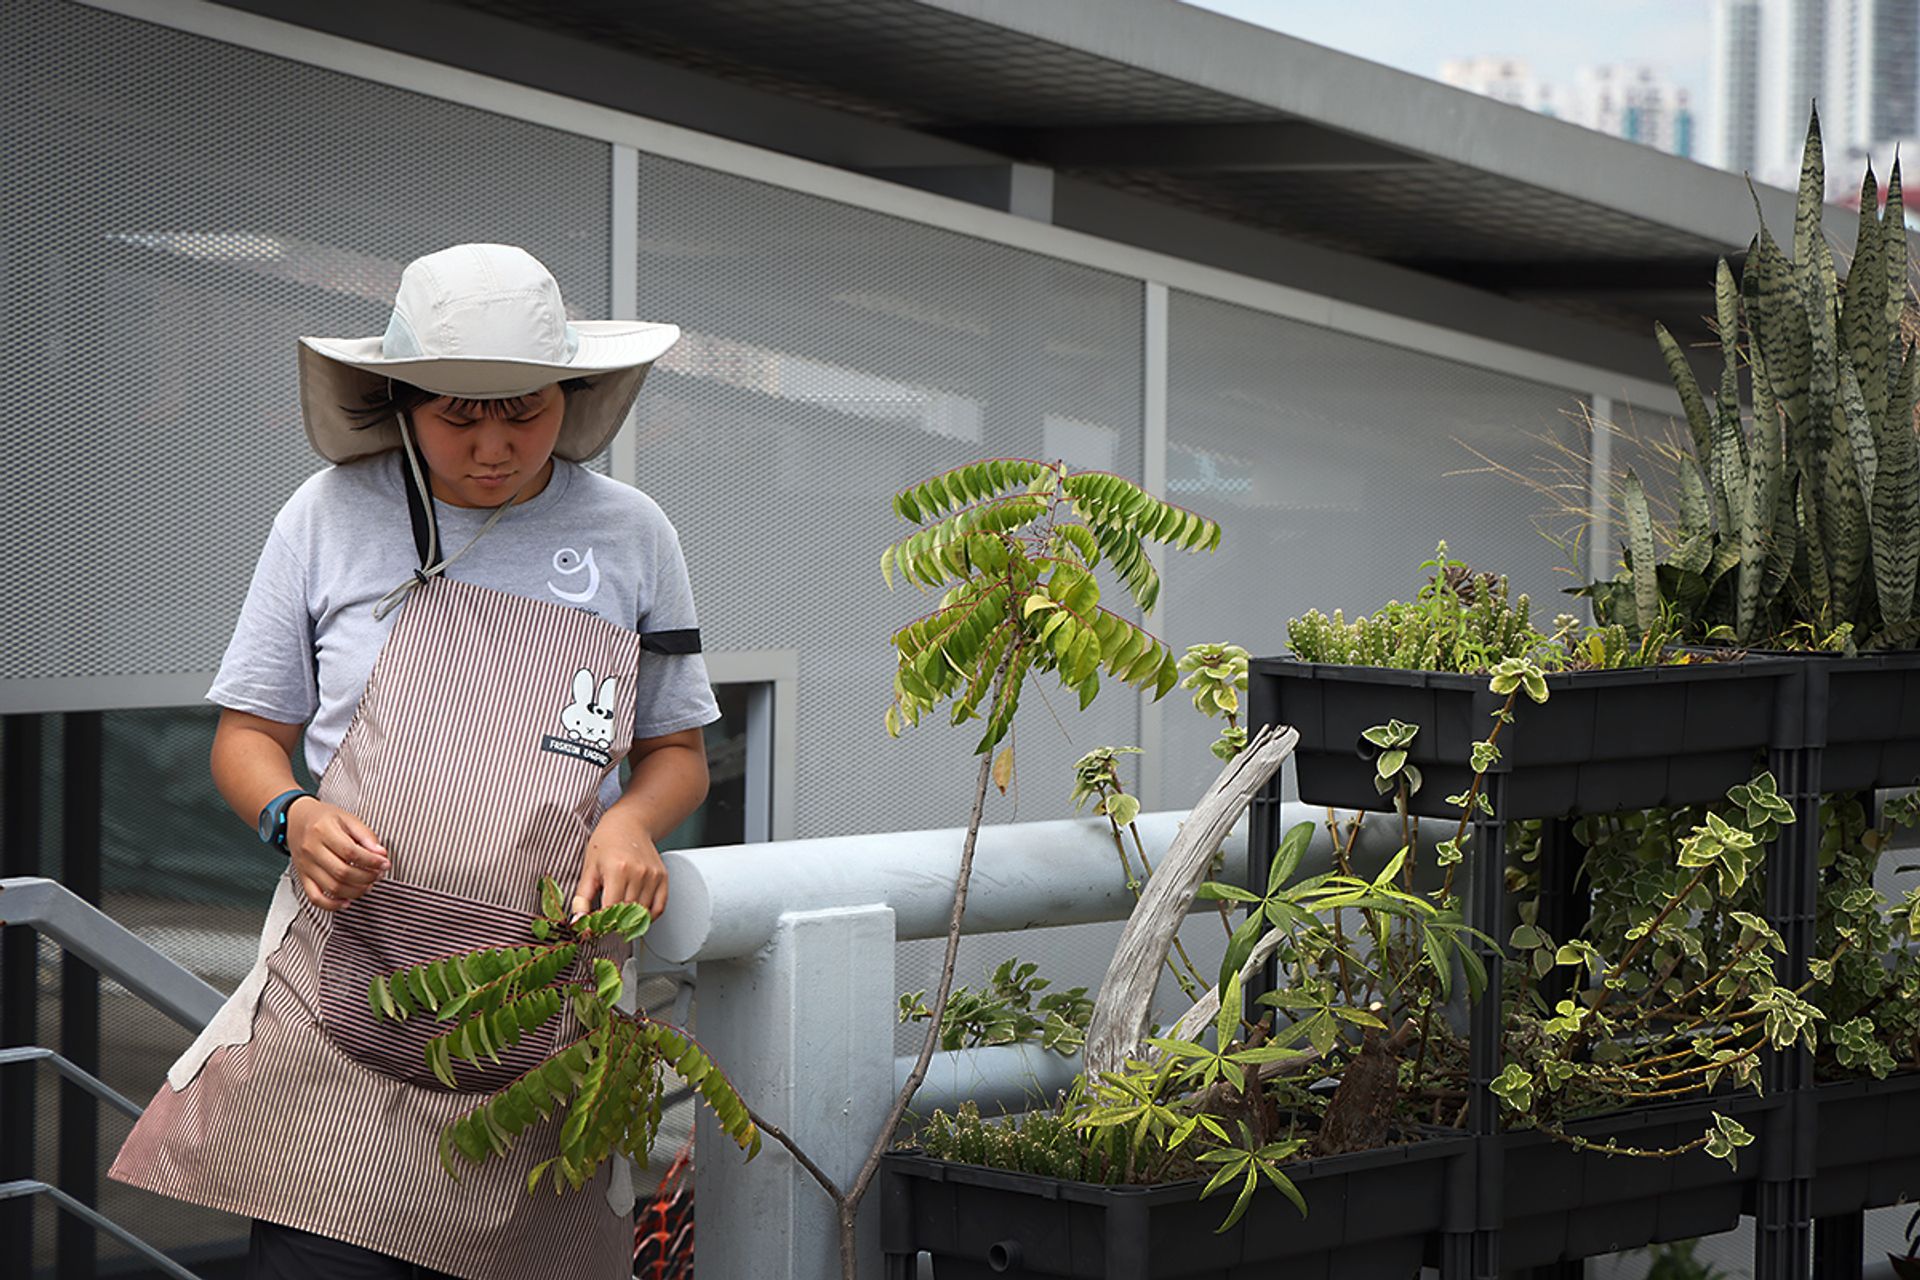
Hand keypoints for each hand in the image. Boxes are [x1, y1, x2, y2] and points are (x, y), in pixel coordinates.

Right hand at [286, 797, 388, 910]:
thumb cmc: (324, 818)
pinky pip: (315, 898)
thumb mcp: (348, 818)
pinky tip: (346, 902)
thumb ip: (366, 836)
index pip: (351, 852)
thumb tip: (381, 854)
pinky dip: (332, 905)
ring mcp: (306, 866)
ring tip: (368, 885)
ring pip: (332, 887)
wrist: (297, 819)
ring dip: (355, 891)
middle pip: (342, 872)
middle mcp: (311, 849)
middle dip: (366, 877)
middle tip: (378, 875)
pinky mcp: (302, 877)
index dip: (371, 861)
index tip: (384, 864)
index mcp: (323, 830)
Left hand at [572, 806, 667, 922]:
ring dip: (630, 921)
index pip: (610, 910)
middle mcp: (639, 873)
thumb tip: (578, 921)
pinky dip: (648, 917)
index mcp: (618, 870)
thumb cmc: (606, 843)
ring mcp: (653, 876)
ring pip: (643, 913)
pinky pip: (659, 907)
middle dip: (614, 924)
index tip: (594, 928)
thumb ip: (582, 898)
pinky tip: (636, 915)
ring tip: (618, 918)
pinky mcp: (663, 877)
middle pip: (627, 914)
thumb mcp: (588, 869)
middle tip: (604, 925)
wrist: (629, 824)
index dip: (600, 923)